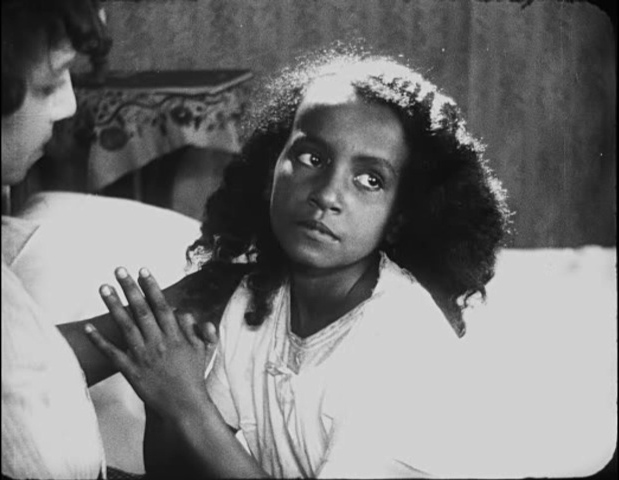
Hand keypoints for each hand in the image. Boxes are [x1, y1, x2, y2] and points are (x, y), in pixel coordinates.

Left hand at [85, 267, 217, 419]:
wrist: (183, 406)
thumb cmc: (193, 377)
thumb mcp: (202, 350)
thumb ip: (198, 329)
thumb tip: (187, 313)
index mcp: (175, 335)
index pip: (161, 305)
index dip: (151, 286)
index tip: (142, 270)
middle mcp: (157, 342)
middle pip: (141, 310)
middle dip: (129, 288)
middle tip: (118, 269)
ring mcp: (142, 356)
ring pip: (125, 326)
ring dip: (112, 305)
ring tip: (103, 287)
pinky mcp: (130, 371)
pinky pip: (112, 353)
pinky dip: (98, 341)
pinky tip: (87, 328)